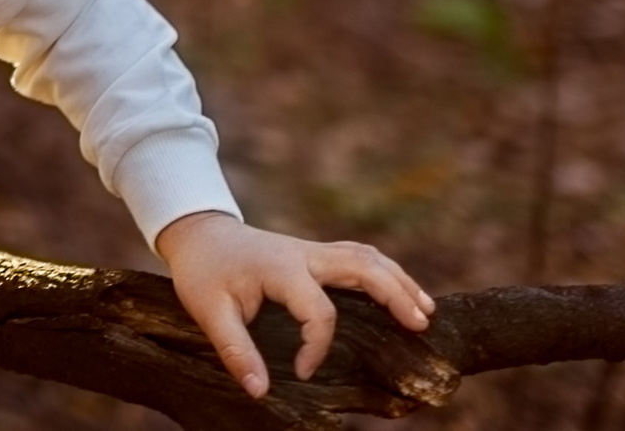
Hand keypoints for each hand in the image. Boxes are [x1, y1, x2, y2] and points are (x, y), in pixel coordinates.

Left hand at [154, 211, 434, 398]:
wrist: (198, 233)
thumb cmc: (203, 272)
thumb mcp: (208, 311)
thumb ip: (235, 350)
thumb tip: (260, 391)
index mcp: (281, 268)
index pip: (319, 310)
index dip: (317, 347)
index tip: (303, 373)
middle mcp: (304, 255)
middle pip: (361, 267)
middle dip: (393, 293)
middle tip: (420, 324)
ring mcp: (312, 251)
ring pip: (366, 258)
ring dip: (398, 280)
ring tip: (425, 311)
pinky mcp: (315, 254)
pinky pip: (357, 257)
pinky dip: (384, 272)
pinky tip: (401, 291)